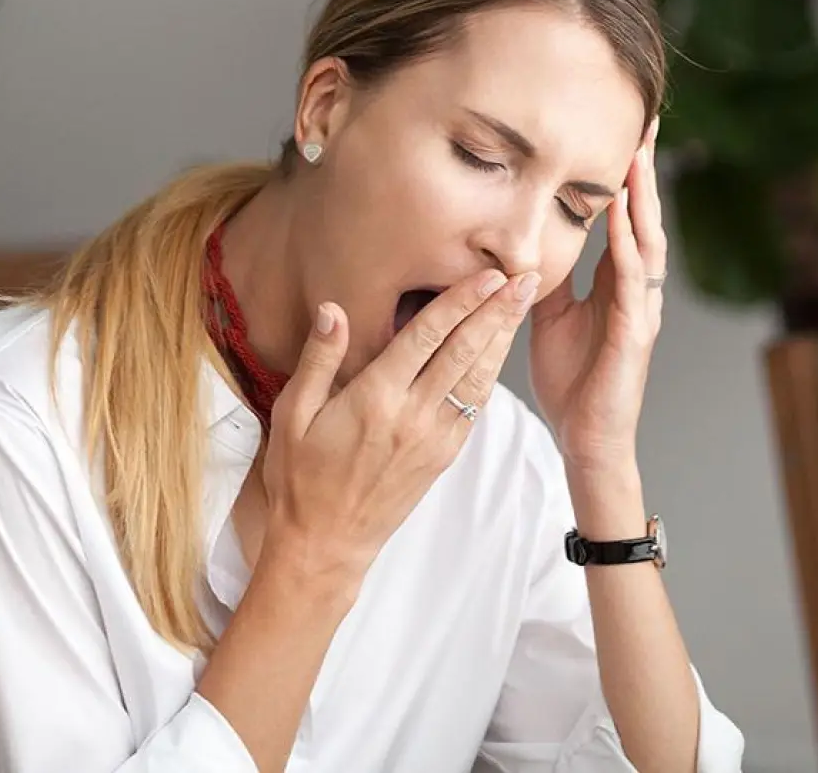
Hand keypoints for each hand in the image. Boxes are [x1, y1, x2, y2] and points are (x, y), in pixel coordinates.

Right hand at [256, 268, 538, 581]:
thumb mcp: (291, 414)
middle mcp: (412, 416)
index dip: (461, 301)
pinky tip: (500, 351)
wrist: (325, 543)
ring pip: (478, 378)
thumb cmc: (300, 477)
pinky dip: (491, 374)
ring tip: (523, 304)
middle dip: (498, 311)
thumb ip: (319, 359)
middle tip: (526, 277)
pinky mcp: (443, 456)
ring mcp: (433, 438)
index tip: (487, 274)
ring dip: (503, 338)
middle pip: (465, 351)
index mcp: (376, 398)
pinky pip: (473, 407)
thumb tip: (334, 310)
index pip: (428, 337)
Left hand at [529, 118, 663, 479]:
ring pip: (647, 242)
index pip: (624, 217)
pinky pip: (633, 284)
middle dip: (644, 169)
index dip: (625, 174)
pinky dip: (629, 249)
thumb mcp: (547, 315)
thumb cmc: (572, 381)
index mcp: (616, 283)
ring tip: (639, 156)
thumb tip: (521, 240)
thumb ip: (543, 276)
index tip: (624, 129)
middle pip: (645, 217)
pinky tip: (624, 221)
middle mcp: (636, 289)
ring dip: (643, 199)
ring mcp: (640, 310)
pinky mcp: (635, 335)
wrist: (585, 439)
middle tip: (646, 120)